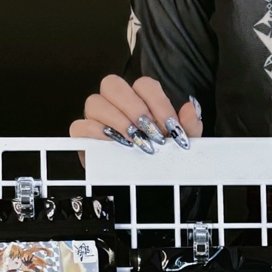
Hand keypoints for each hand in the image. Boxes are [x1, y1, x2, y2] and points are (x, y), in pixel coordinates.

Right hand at [70, 74, 201, 151]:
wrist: (149, 187)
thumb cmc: (163, 158)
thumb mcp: (181, 144)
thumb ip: (189, 125)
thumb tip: (191, 107)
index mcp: (139, 98)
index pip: (144, 85)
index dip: (158, 102)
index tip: (171, 127)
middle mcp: (115, 102)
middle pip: (112, 84)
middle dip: (134, 107)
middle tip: (151, 132)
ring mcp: (96, 117)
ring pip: (94, 102)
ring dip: (117, 120)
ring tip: (135, 141)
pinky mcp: (83, 136)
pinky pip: (80, 126)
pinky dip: (97, 132)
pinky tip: (117, 144)